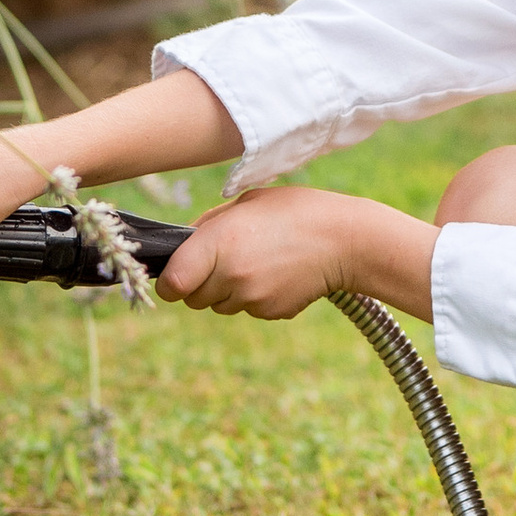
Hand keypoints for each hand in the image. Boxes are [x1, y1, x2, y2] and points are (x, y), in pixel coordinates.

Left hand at [163, 188, 435, 322]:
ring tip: (257, 261)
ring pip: (220, 306)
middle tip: (224, 260)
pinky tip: (276, 273)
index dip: (169, 281)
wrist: (345, 240)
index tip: (176, 273)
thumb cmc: (293, 211)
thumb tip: (182, 246)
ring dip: (228, 290)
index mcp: (218, 241)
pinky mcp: (271, 312)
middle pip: (192, 299)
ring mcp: (252, 298)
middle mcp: (231, 274)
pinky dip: (254, 297)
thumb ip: (209, 225)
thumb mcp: (246, 203)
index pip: (171, 284)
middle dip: (199, 284)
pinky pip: (248, 309)